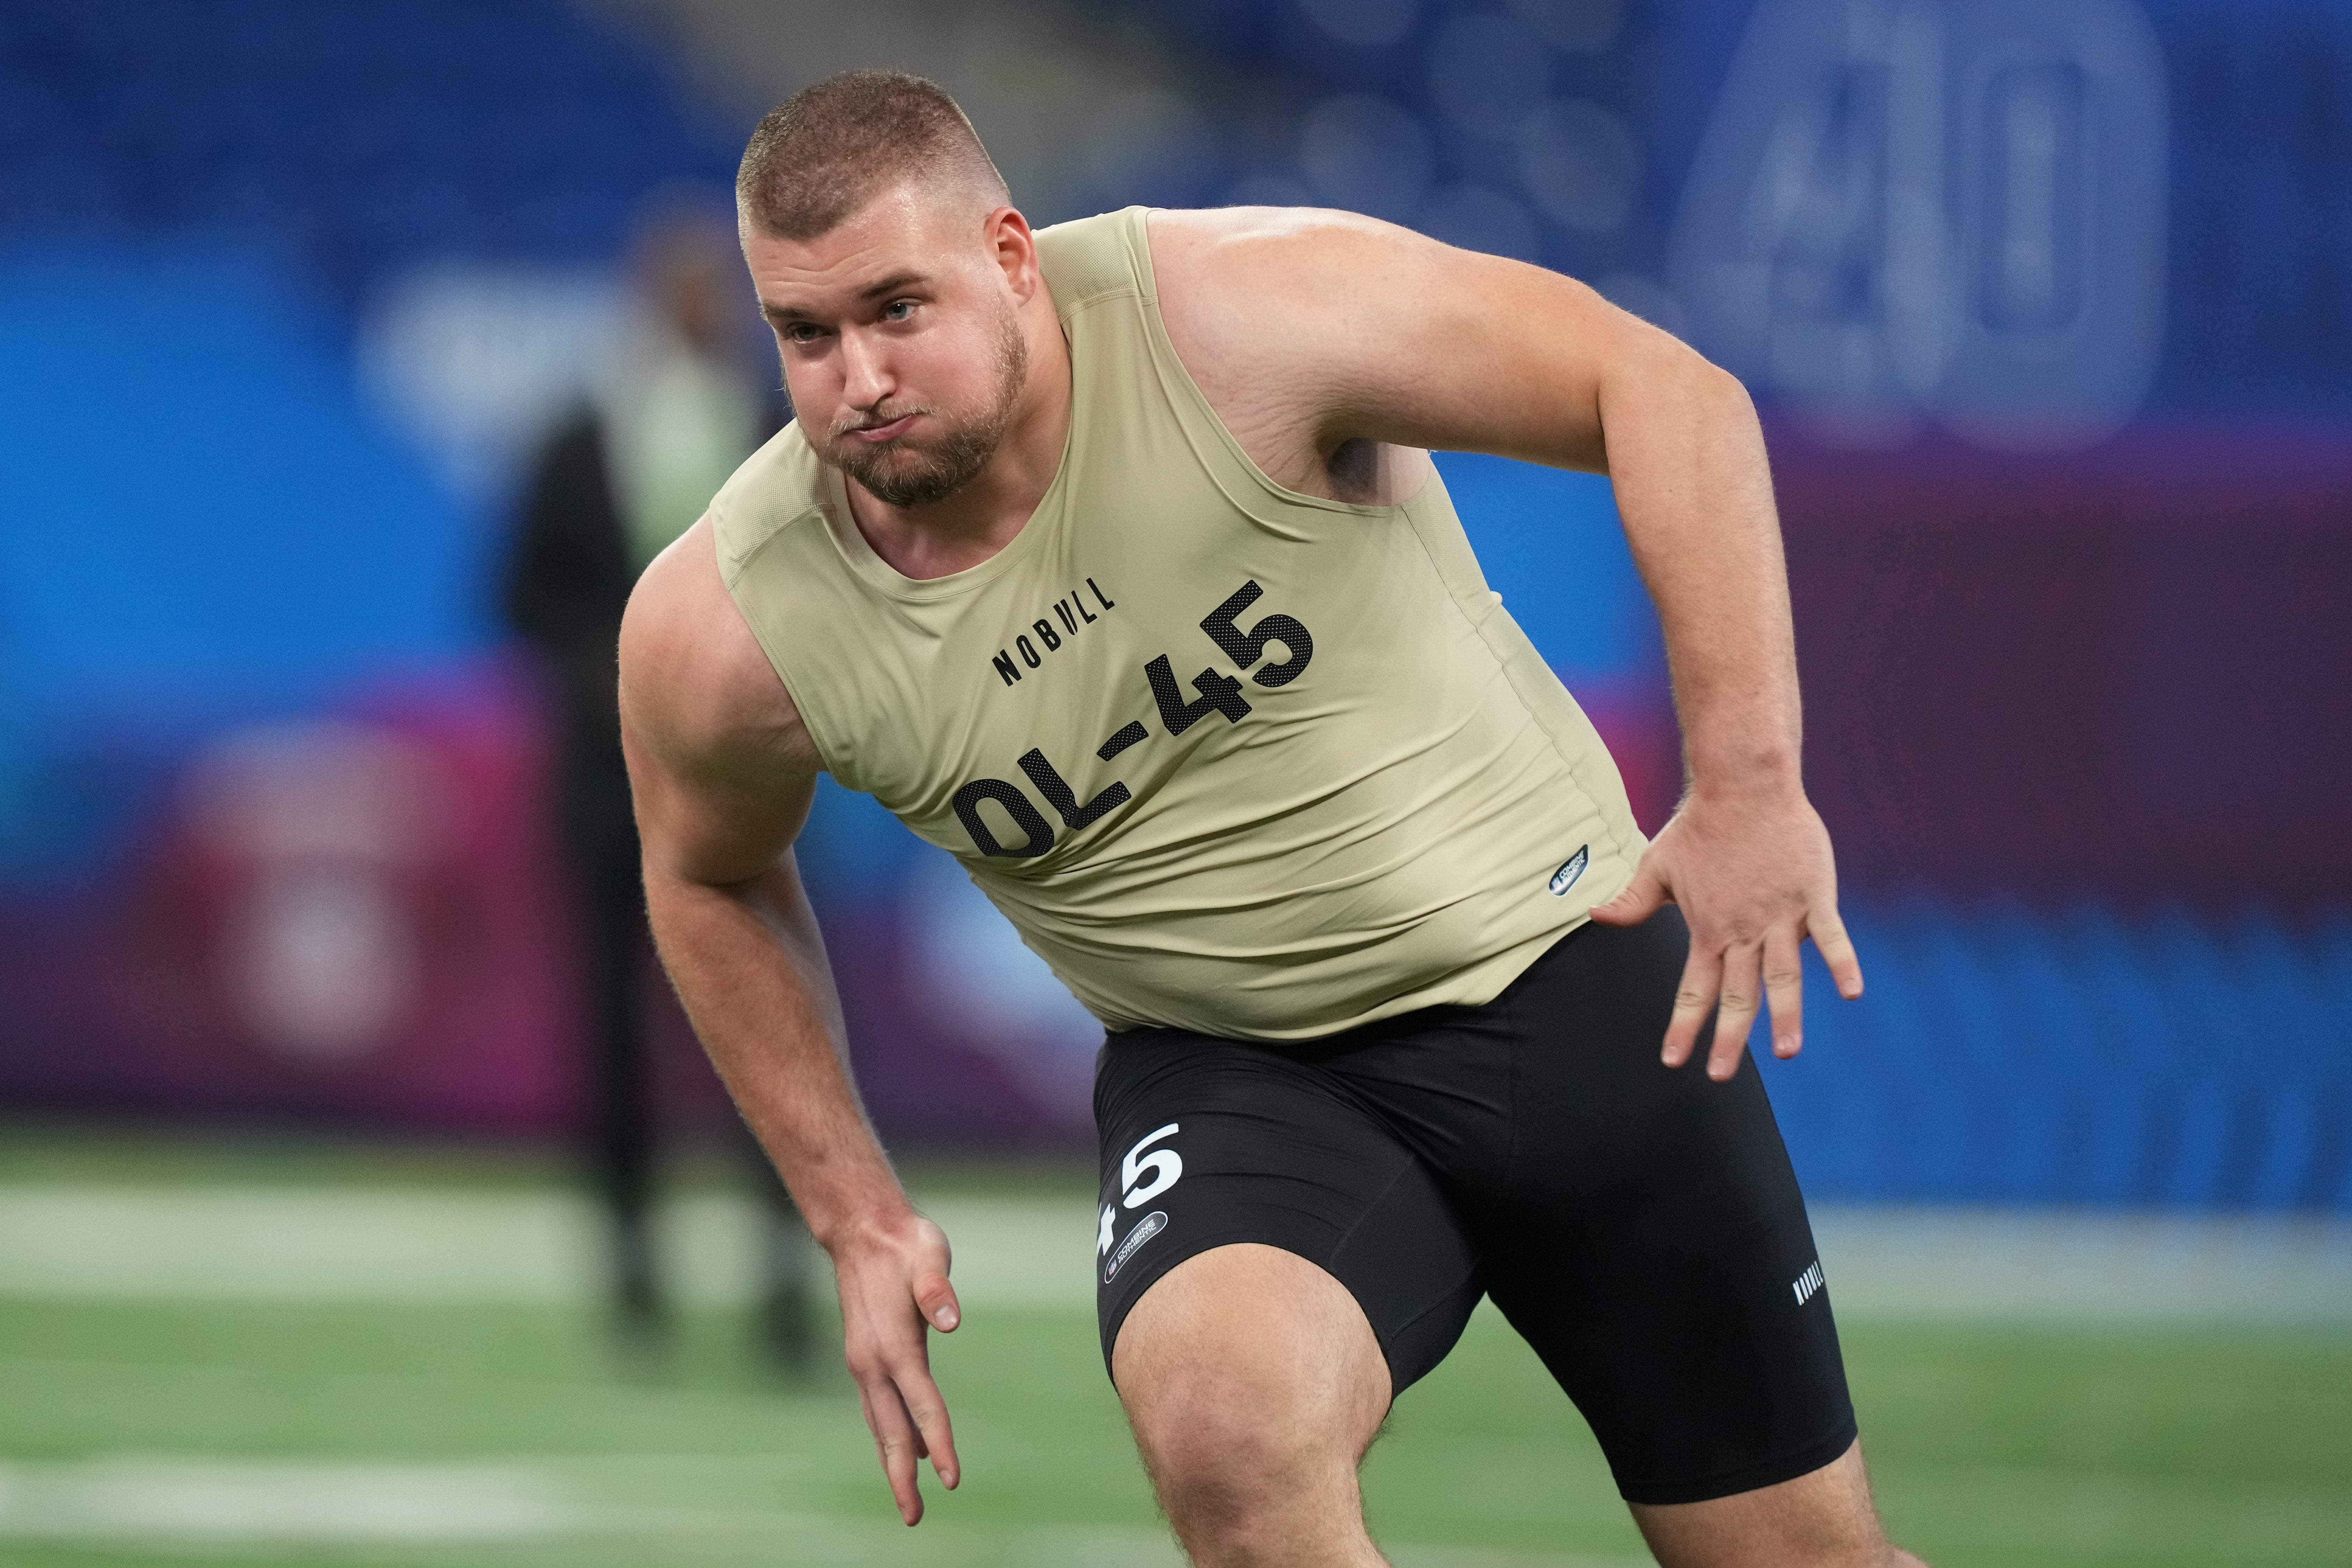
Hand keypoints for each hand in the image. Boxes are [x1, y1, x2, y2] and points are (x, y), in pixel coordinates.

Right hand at [832, 1211, 962, 1523]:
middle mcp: (873, 1362)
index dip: (939, 1442)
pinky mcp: (864, 1357)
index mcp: (894, 1345)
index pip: (922, 1404)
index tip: (951, 1478)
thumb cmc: (904, 1244)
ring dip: (893, 1461)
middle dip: (903, 1476)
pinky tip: (905, 1447)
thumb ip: (938, 1290)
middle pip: (892, 1430)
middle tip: (915, 1517)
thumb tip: (951, 1319)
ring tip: (907, 1498)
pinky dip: (889, 1434)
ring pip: (881, 1424)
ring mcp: (864, 1362)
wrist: (862, 1230)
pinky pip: (878, 1407)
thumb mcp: (928, 1256)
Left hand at [1588, 785, 1862, 1079]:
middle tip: (1721, 1077)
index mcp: (1707, 929)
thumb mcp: (1656, 865)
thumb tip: (1592, 915)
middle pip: (1738, 995)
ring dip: (1785, 1015)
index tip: (1674, 1061)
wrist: (1742, 786)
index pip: (1693, 989)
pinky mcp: (1813, 894)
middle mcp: (1743, 930)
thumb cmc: (1700, 827)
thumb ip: (1631, 900)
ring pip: (1783, 975)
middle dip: (1730, 1039)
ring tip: (1787, 1051)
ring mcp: (1780, 915)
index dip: (1684, 1026)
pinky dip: (1842, 963)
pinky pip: (1830, 935)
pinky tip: (1851, 993)